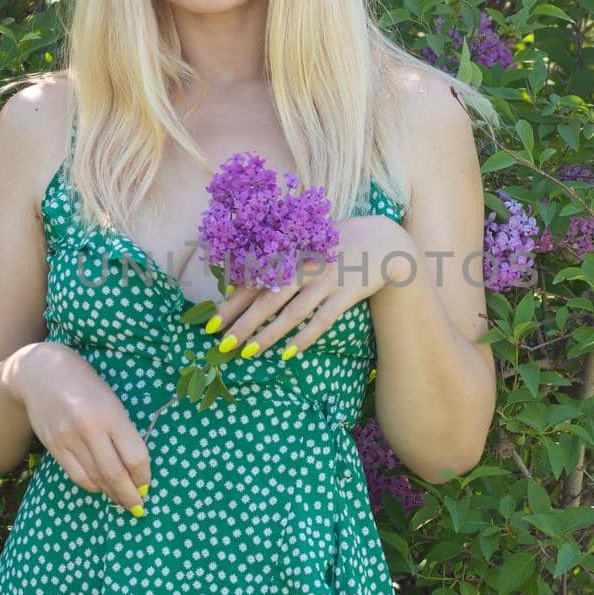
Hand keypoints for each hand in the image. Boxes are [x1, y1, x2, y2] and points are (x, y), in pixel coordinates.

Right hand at [11, 342, 151, 512]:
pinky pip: (76, 475)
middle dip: (129, 495)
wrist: (41, 373)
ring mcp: (69, 439)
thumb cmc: (85, 385)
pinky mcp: (54, 446)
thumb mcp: (112, 400)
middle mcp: (89, 428)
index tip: (146, 486)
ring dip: (111, 494)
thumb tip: (135, 468)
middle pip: (115, 474)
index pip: (135, 457)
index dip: (143, 477)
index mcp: (111, 414)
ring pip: (95, 478)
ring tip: (121, 500)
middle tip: (138, 508)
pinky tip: (100, 487)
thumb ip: (123, 431)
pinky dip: (91, 486)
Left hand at [201, 215, 411, 358]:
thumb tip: (239, 283)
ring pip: (292, 313)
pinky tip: (288, 353)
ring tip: (248, 353)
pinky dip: (304, 337)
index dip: (231, 302)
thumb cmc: (334, 244)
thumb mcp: (304, 243)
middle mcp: (305, 265)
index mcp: (291, 251)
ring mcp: (326, 280)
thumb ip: (277, 261)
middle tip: (222, 345)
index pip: (255, 279)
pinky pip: (322, 320)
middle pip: (268, 299)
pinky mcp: (347, 293)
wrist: (382, 241)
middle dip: (243, 323)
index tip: (211, 322)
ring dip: (268, 335)